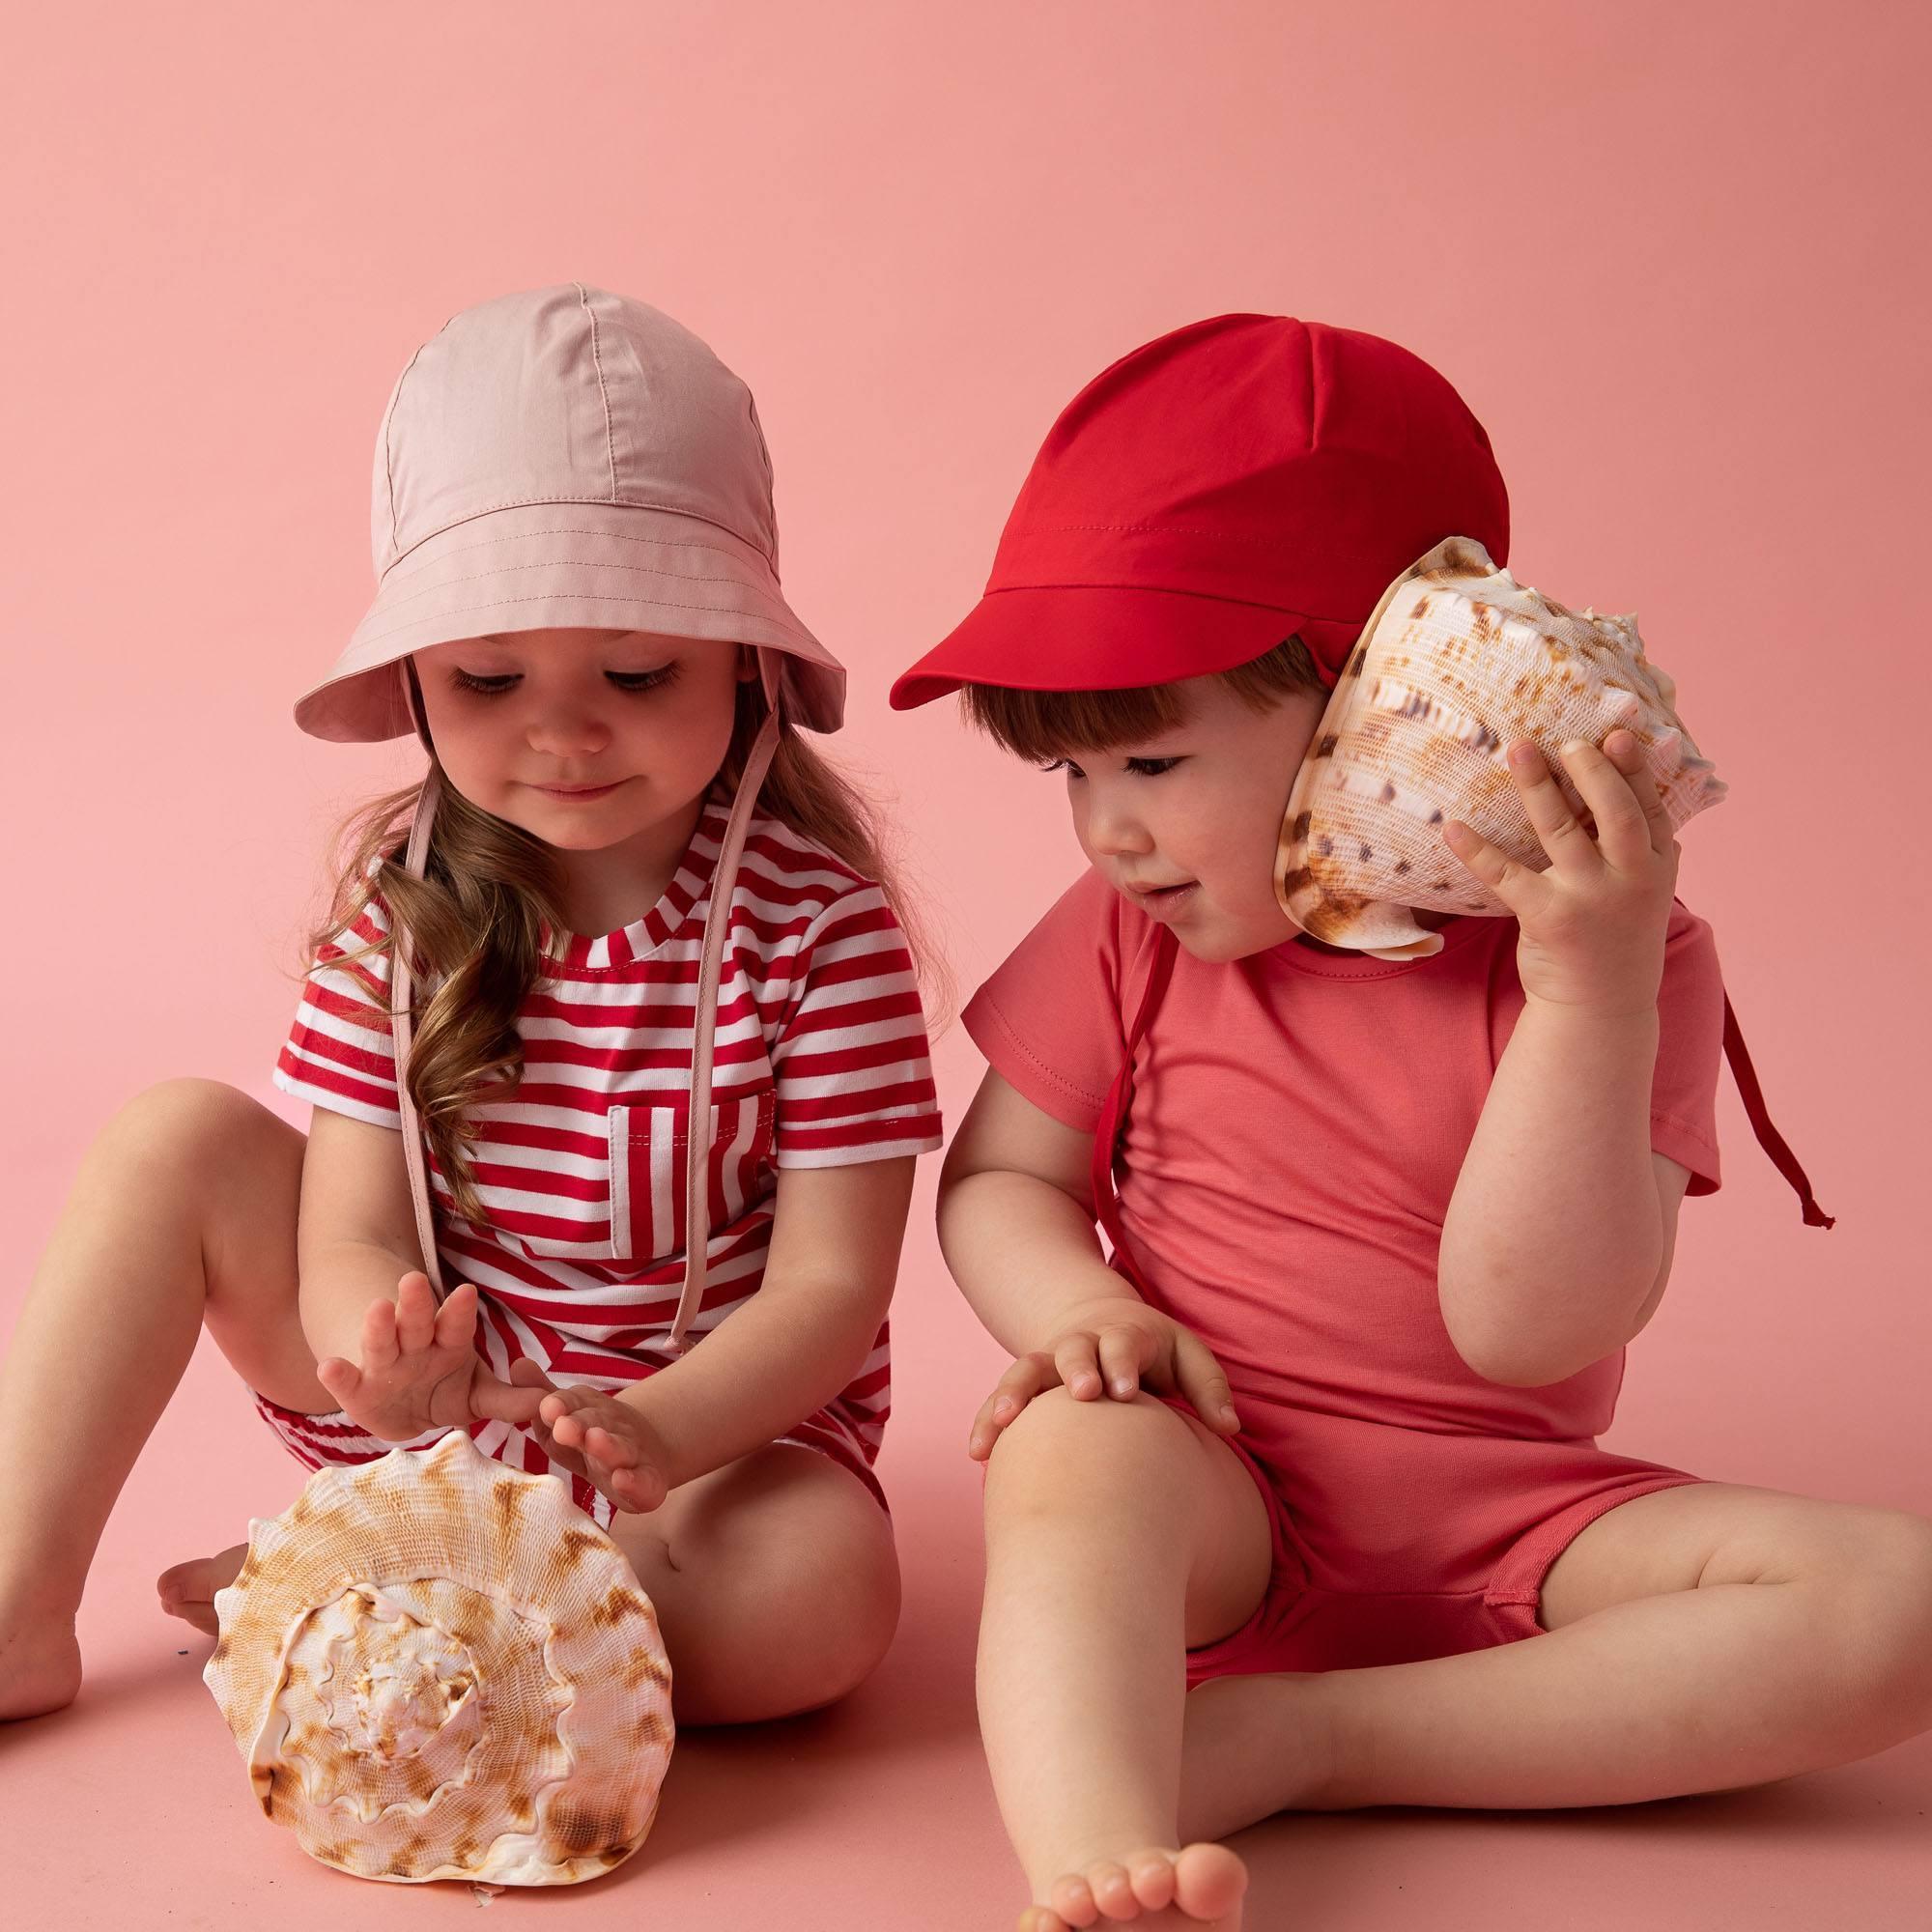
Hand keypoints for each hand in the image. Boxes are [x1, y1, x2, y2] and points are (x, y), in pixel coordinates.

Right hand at [314, 1273, 544, 1443]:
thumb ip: (507, 1400)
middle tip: (415, 1280)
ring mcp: (384, 1365)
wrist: (402, 1409)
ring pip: (382, 1341)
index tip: (468, 1292)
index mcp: (449, 1343)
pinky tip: (328, 1366)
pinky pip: (346, 1382)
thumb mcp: (476, 1395)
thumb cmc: (444, 1389)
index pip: (458, 1325)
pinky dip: (337, 1375)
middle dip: (417, 1304)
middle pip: (418, 1323)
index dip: (461, 1311)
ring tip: (376, 1308)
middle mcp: (415, 1347)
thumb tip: (546, 1402)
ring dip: (378, 1326)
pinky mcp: (357, 1391)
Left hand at [506, 1359, 673, 1514]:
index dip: (563, 1405)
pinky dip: (634, 1482)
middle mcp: (612, 1429)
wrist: (648, 1456)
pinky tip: (622, 1480)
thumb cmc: (593, 1438)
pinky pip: (643, 1484)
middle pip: (596, 1424)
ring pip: (619, 1450)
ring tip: (593, 1441)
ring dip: (607, 1446)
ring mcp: (632, 1456)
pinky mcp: (648, 1484)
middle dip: (580, 1425)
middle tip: (563, 1427)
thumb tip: (517, 1364)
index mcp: (588, 1412)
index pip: (574, 1403)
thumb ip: (544, 1396)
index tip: (548, 1407)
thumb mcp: (567, 1418)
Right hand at [967, 1296, 1240, 1461]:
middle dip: (1075, 1369)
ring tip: (1002, 1419)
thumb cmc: (1153, 1352)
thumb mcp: (1186, 1356)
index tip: (1125, 1389)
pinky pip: (1001, 1401)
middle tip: (1082, 1394)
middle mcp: (1081, 1346)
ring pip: (1026, 1370)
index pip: (1122, 1344)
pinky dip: (987, 1422)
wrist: (1098, 1321)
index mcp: (1123, 1337)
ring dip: (1015, 1392)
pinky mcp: (1027, 1388)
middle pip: (1072, 1350)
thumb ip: (1208, 1387)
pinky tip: (978, 1452)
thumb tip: (1230, 1428)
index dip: (1121, 1362)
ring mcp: (1048, 1365)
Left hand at [1441, 729, 1678, 1014]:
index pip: (1649, 807)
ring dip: (1537, 786)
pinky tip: (1452, 826)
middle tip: (1568, 742)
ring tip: (1517, 750)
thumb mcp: (1641, 887)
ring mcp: (1589, 898)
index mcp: (1655, 865)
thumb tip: (1615, 779)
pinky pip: (1506, 875)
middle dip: (1593, 772)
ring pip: (1562, 831)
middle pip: (1615, 813)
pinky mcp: (1548, 918)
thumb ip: (1633, 843)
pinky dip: (1477, 849)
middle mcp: (1630, 879)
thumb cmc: (1615, 933)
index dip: (1633, 769)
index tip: (1616, 735)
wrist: (1601, 1005)